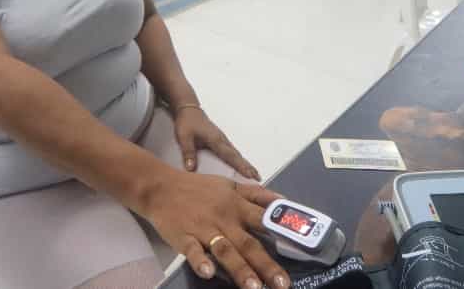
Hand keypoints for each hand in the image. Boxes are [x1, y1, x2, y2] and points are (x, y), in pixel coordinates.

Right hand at [142, 173, 288, 288]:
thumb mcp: (230, 185)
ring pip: (225, 250)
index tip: (302, 249)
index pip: (264, 220)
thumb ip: (256, 194)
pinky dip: (200, 261)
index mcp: (237, 205)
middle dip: (266, 265)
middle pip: (248, 243)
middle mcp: (224, 218)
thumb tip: (283, 201)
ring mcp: (204, 228)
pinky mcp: (183, 237)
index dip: (283, 234)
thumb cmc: (198, 189)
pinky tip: (208, 273)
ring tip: (254, 288)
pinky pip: (192, 250)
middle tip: (282, 285)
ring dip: (240, 269)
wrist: (160, 187)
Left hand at [174, 106, 259, 180]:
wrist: (188, 109)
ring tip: (253, 173)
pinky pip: (231, 151)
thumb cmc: (187, 121)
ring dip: (245, 163)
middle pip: (237, 156)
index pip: (230, 156)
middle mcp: (221, 139)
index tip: (249, 174)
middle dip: (248, 167)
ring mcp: (222, 139)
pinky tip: (240, 163)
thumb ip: (188, 153)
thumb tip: (191, 168)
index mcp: (215, 139)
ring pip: (236, 153)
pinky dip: (238, 159)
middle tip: (258, 177)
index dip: (240, 166)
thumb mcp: (184, 137)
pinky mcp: (219, 139)